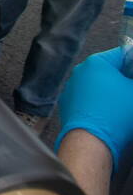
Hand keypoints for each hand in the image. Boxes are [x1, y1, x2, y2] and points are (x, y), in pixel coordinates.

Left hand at [57, 47, 132, 170]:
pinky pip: (88, 99)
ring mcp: (71, 88)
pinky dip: (99, 103)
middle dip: (125, 79)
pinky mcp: (68, 105)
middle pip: (109, 70)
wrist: (91, 141)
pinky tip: (109, 114)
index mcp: (96, 62)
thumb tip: (129, 83)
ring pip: (98, 85)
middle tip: (131, 91)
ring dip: (112, 92)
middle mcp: (80, 72)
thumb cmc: (116, 115)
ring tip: (123, 105)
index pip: (122, 54)